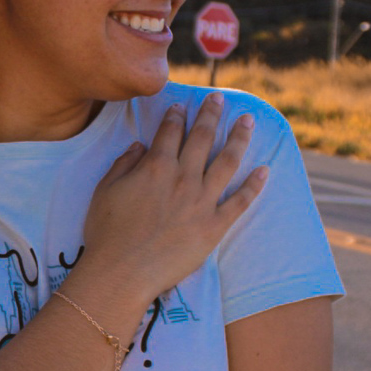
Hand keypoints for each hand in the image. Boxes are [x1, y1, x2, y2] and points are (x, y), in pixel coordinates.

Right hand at [81, 94, 267, 306]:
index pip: (170, 132)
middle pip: (202, 138)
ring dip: (239, 137)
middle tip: (219, 98)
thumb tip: (140, 146)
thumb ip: (124, 164)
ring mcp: (202, 202)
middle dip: (211, 114)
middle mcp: (183, 178)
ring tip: (248, 120)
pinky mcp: (214, 226)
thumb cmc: (107, 233)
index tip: (183, 105)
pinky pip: (240, 201)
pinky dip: (254, 185)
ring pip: (227, 161)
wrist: (122, 273)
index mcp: (155, 167)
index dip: (177, 115)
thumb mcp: (105, 190)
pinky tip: (265, 170)